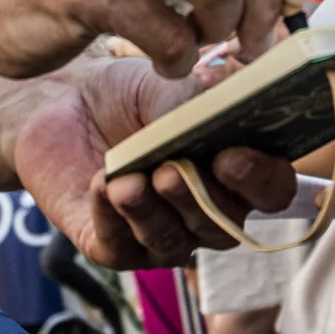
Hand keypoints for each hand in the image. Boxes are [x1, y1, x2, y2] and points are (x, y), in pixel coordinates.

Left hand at [0, 57, 301, 267]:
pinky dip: (111, 216)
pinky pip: (121, 247)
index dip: (260, 180)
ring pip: (173, 242)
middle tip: (171, 172)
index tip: (231, 156)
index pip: (273, 190)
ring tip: (127, 181)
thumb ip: (197, 103)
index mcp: (237, 172)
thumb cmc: (128, 94)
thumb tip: (220, 105)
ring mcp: (162, 235)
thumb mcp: (167, 86)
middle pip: (224, 227)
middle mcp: (207, 212)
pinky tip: (100, 184)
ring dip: (151, 212)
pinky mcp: (113, 247)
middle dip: (198, 201)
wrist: (61, 101)